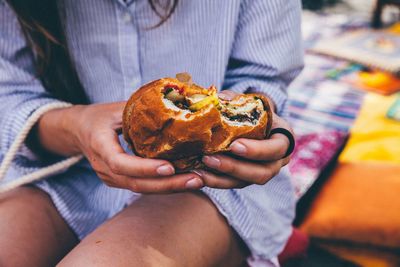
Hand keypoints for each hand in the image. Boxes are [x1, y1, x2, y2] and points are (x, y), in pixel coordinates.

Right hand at [37, 102, 202, 192]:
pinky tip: (184, 182)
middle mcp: (103, 168)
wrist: (77, 131)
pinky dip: (163, 186)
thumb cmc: (99, 116)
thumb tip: (176, 103)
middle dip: (167, 184)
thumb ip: (140, 110)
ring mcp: (110, 178)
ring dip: (170, 188)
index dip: (145, 168)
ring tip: (197, 181)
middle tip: (196, 178)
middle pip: (135, 183)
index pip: (120, 163)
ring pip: (141, 189)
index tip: (169, 167)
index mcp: (99, 145)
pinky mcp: (119, 182)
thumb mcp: (115, 108)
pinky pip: (142, 187)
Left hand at [193, 91, 292, 188]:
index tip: (234, 145)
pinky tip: (198, 175)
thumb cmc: (254, 112)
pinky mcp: (245, 180)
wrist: (252, 125)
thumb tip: (220, 98)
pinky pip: (231, 184)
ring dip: (220, 178)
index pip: (276, 149)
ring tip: (200, 169)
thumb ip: (237, 100)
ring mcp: (261, 173)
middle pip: (261, 173)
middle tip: (210, 159)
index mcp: (283, 140)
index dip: (257, 150)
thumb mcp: (250, 103)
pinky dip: (214, 181)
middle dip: (234, 168)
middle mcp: (276, 162)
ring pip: (244, 183)